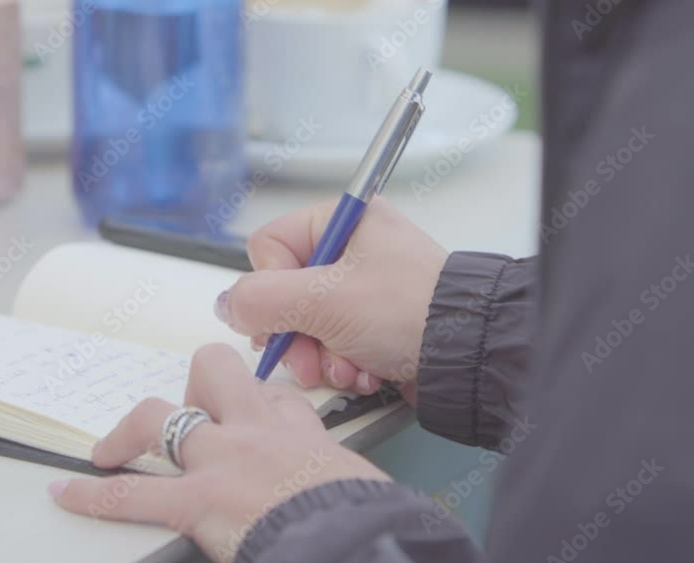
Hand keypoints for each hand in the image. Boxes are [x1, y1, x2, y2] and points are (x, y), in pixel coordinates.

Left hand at [49, 344, 389, 561]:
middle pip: (212, 372)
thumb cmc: (368, 522)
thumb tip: (334, 490)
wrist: (360, 543)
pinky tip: (67, 494)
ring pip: (160, 417)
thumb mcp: (359, 483)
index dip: (251, 401)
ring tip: (111, 448)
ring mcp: (221, 460)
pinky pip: (131, 494)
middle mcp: (255, 430)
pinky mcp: (196, 502)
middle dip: (191, 386)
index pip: (270, 393)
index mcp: (300, 429)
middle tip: (184, 415)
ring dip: (132, 431)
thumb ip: (332, 474)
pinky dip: (93, 496)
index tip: (244, 415)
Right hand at [214, 196, 446, 403]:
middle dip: (297, 336)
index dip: (271, 287)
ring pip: (307, 326)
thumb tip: (228, 305)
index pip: (269, 246)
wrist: (469, 355)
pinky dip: (343, 365)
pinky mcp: (373, 324)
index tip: (290, 314)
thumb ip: (260, 300)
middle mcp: (351, 251)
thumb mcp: (324, 299)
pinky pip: (334, 344)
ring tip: (347, 369)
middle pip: (285, 293)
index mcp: (343, 221)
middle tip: (311, 358)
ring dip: (321, 357)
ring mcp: (362, 290)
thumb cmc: (412, 310)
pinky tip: (364, 373)